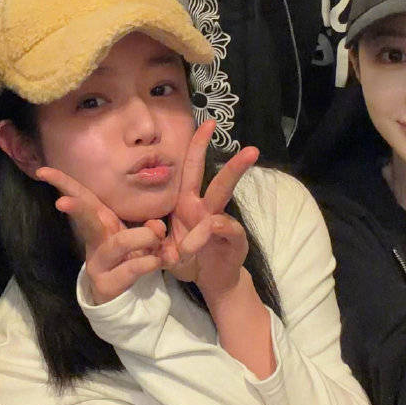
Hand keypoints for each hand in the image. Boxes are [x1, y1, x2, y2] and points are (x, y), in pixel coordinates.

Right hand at [37, 166, 164, 302]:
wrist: (122, 298)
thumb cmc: (128, 258)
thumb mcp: (139, 239)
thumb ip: (150, 228)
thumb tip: (157, 227)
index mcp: (100, 222)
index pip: (82, 197)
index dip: (63, 183)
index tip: (42, 171)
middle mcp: (95, 240)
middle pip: (86, 219)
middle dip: (76, 209)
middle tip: (60, 202)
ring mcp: (98, 263)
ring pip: (117, 244)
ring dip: (140, 237)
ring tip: (156, 236)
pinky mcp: (107, 284)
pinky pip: (130, 269)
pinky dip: (148, 262)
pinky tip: (158, 260)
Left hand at [162, 119, 257, 285]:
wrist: (210, 281)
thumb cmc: (186, 260)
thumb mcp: (163, 250)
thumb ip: (156, 241)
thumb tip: (156, 231)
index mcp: (187, 204)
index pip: (192, 169)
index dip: (197, 146)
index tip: (207, 123)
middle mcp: (205, 208)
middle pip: (217, 178)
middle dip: (229, 159)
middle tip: (249, 144)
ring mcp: (220, 223)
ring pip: (225, 195)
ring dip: (232, 173)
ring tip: (243, 159)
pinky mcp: (234, 239)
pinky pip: (222, 227)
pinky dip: (205, 234)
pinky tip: (194, 246)